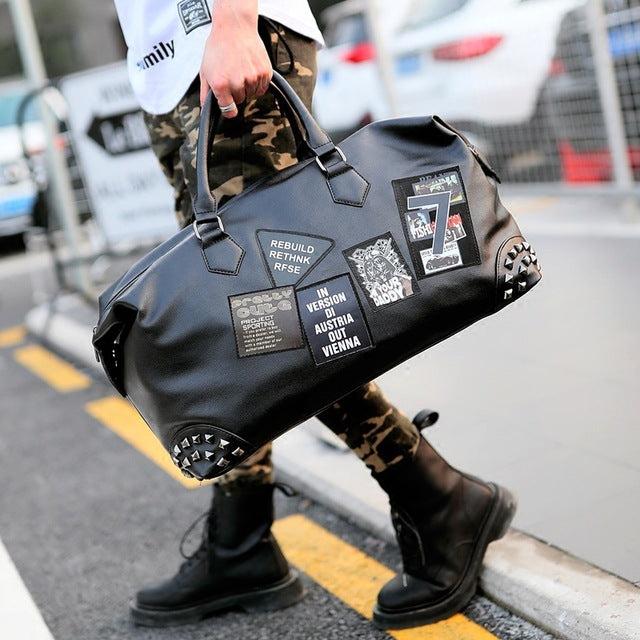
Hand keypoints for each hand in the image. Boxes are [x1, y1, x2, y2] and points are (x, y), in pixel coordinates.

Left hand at [199, 0, 271, 117]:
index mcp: (221, 85)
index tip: (229, 108)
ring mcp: (252, 78)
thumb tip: (205, 109)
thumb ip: (205, 93)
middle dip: (236, 91)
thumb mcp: (205, 70)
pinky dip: (258, 82)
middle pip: (240, 100)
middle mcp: (237, 83)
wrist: (234, 27)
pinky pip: (262, 87)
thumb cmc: (218, 47)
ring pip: (252, 94)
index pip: (229, 110)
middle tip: (232, 74)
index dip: (228, 110)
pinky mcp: (264, 72)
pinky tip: (250, 68)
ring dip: (247, 86)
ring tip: (241, 69)